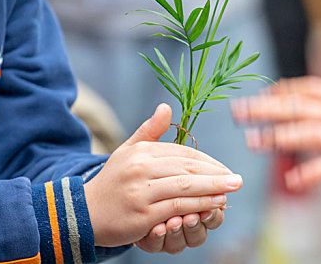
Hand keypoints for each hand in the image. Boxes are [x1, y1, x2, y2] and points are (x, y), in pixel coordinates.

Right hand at [84, 103, 242, 246]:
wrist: (82, 212)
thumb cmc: (112, 181)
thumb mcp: (128, 151)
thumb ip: (150, 131)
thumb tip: (167, 107)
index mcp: (142, 151)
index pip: (184, 152)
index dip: (208, 161)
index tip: (225, 169)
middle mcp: (141, 168)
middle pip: (188, 168)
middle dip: (217, 174)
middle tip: (238, 180)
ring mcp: (141, 191)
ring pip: (186, 186)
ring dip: (213, 189)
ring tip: (231, 191)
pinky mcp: (143, 214)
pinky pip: (177, 207)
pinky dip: (199, 205)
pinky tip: (213, 206)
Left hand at [232, 76, 320, 190]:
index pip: (313, 89)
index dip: (285, 90)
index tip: (264, 92)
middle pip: (302, 106)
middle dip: (266, 107)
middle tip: (238, 109)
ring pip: (309, 131)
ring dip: (277, 136)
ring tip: (251, 140)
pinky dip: (310, 173)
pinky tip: (291, 181)